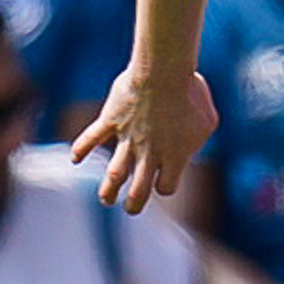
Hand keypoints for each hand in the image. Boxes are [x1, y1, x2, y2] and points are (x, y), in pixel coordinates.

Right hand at [71, 66, 219, 213]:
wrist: (163, 74)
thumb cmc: (191, 94)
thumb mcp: (207, 120)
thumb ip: (199, 137)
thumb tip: (193, 141)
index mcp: (174, 156)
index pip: (166, 186)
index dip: (164, 186)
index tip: (163, 180)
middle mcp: (150, 153)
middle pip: (139, 190)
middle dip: (134, 203)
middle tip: (130, 209)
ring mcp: (128, 138)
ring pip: (115, 173)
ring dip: (108, 189)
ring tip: (105, 200)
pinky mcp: (111, 120)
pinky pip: (92, 138)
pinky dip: (81, 148)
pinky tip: (75, 158)